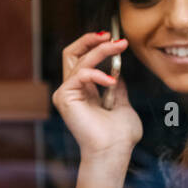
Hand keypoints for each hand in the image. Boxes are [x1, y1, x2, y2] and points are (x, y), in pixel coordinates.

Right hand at [54, 31, 141, 161]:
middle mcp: (71, 89)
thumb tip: (117, 69)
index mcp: (83, 91)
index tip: (117, 40)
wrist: (113, 152)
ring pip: (78, 59)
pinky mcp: (64, 97)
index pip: (82, 58)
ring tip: (119, 46)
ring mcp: (66, 93)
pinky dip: (98, 73)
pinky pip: (80, 74)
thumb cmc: (119, 136)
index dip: (96, 45)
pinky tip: (111, 81)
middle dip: (91, 39)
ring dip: (101, 50)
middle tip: (112, 36)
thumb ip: (117, 86)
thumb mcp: (122, 103)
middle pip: (71, 52)